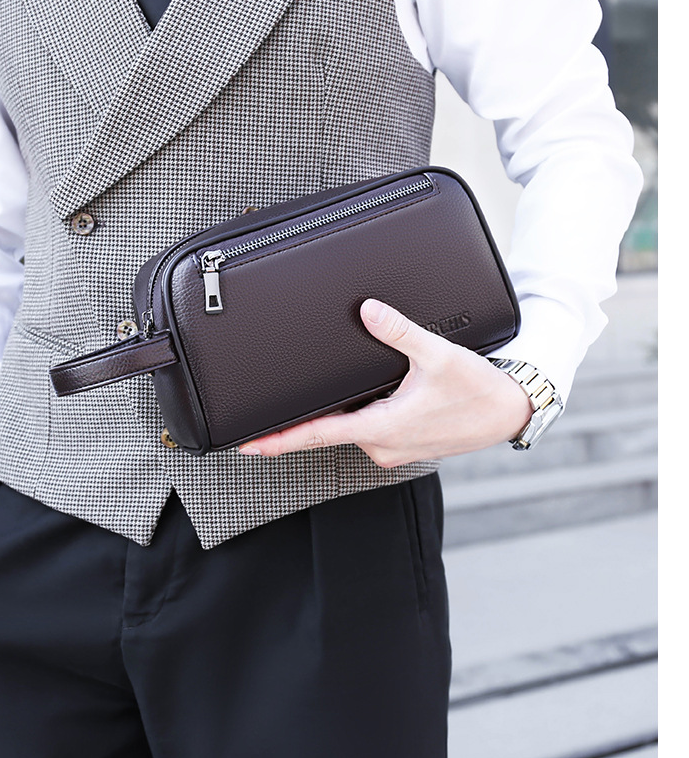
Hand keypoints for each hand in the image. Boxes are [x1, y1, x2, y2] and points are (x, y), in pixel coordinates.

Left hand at [238, 298, 532, 466]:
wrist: (509, 411)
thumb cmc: (478, 390)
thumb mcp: (436, 354)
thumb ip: (399, 331)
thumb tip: (368, 309)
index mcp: (383, 428)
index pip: (319, 435)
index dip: (280, 440)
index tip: (249, 445)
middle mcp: (383, 445)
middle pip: (330, 430)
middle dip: (304, 419)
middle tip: (272, 408)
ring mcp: (394, 448)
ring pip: (351, 429)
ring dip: (337, 415)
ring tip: (321, 396)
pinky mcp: (404, 445)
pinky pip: (369, 430)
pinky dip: (358, 415)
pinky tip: (362, 398)